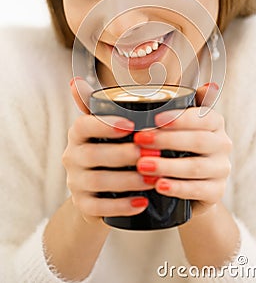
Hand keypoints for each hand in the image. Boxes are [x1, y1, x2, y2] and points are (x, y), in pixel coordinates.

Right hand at [62, 77, 154, 223]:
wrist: (98, 189)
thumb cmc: (110, 149)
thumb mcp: (108, 126)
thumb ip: (106, 103)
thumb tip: (85, 77)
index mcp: (78, 133)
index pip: (84, 124)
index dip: (105, 124)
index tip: (131, 125)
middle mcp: (71, 156)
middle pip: (95, 155)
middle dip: (125, 155)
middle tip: (154, 154)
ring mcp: (74, 182)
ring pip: (98, 181)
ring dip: (128, 180)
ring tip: (154, 178)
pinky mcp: (82, 205)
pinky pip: (97, 208)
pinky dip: (121, 206)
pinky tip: (142, 203)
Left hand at [134, 83, 231, 216]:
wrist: (189, 187)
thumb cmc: (179, 147)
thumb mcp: (180, 124)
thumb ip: (185, 103)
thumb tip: (208, 84)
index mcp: (215, 123)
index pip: (203, 117)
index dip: (180, 118)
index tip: (155, 119)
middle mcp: (223, 144)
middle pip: (199, 141)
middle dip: (167, 140)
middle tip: (139, 140)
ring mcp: (222, 169)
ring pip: (196, 167)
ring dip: (167, 166)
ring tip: (142, 165)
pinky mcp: (217, 192)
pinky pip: (198, 190)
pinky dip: (177, 188)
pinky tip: (158, 185)